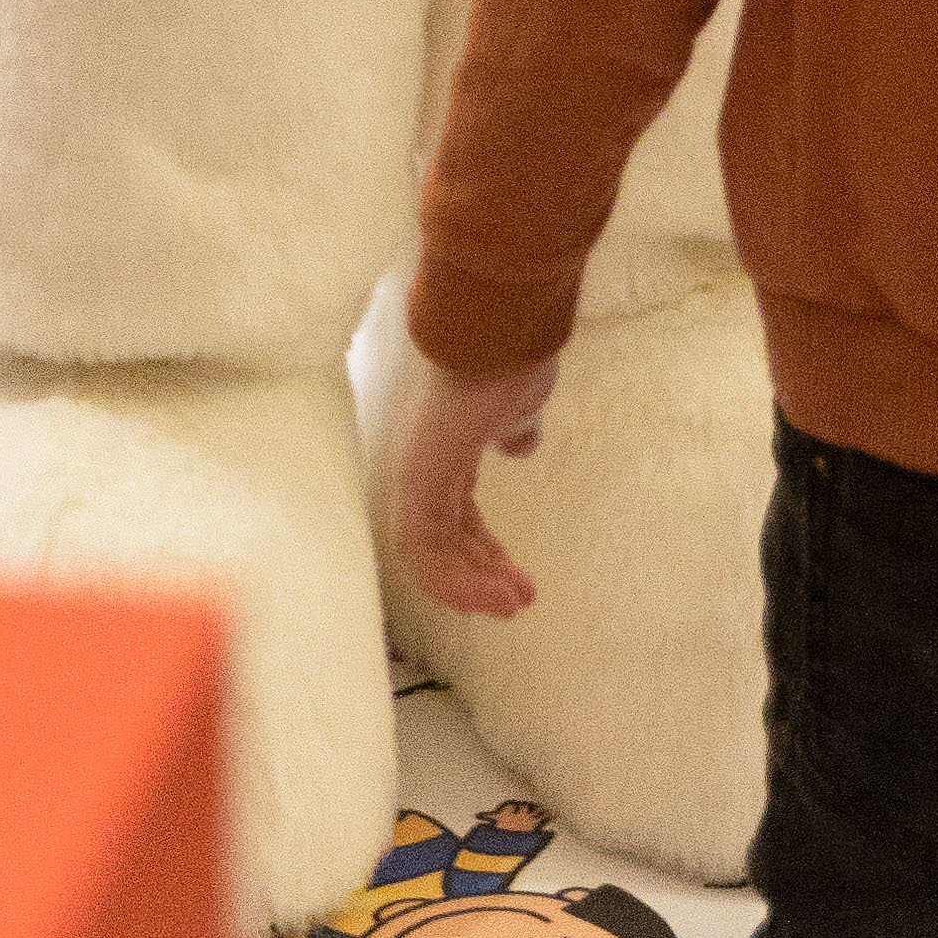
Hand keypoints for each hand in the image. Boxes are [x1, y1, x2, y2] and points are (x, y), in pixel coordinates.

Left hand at [386, 349, 558, 626]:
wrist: (501, 332)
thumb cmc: (512, 359)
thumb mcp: (521, 405)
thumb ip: (515, 428)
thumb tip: (516, 444)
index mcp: (449, 450)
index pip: (456, 517)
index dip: (483, 553)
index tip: (518, 582)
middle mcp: (426, 467)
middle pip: (444, 540)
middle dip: (481, 576)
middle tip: (518, 601)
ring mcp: (417, 474)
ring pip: (430, 554)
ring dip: (471, 587)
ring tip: (513, 604)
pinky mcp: (417, 482)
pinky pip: (425, 549)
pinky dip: (458, 580)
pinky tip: (495, 593)